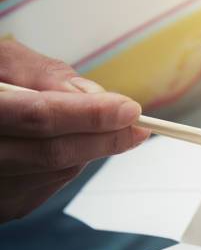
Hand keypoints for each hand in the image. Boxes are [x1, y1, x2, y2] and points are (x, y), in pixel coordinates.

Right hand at [0, 39, 149, 222]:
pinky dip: (68, 165)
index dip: (89, 115)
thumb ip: (44, 76)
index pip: (39, 118)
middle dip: (103, 139)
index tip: (130, 110)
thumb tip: (96, 96)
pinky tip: (69, 147)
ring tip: (102, 130)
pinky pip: (46, 187)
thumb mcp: (0, 62)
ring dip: (88, 151)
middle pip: (52, 153)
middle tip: (137, 127)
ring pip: (54, 173)